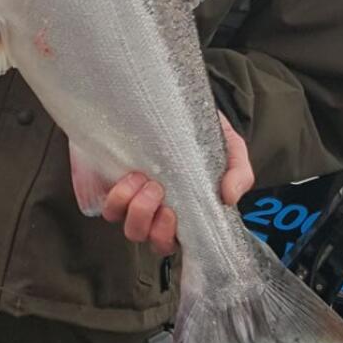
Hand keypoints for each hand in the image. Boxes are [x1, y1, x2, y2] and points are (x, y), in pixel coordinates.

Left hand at [102, 113, 253, 256]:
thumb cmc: (204, 131)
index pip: (171, 243)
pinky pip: (105, 202)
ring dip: (132, 206)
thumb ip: (238, 172)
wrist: (174, 99)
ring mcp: (129, 195)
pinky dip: (114, 195)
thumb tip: (229, 198)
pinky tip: (127, 175)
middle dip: (148, 220)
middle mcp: (152, 208)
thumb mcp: (230, 147)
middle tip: (158, 189)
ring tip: (143, 179)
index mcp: (181, 210)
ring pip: (122, 221)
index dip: (168, 237)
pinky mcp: (108, 180)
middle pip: (144, 237)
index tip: (172, 213)